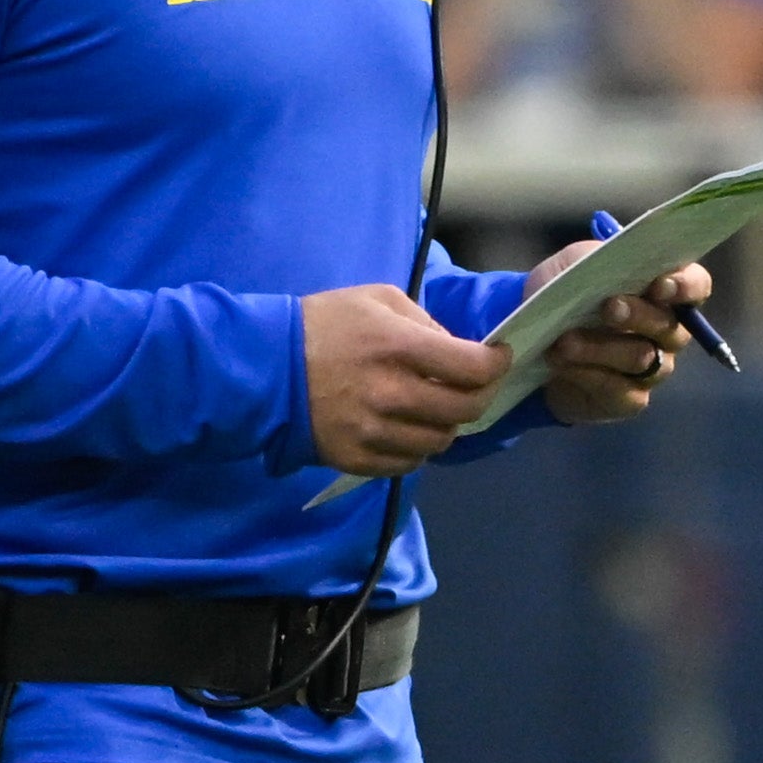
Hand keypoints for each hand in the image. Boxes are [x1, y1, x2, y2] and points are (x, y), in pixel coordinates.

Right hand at [301, 284, 513, 476]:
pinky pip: (408, 464)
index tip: (498, 357)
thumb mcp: (378, 299)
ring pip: (439, 441)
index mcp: (399, 347)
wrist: (264, 369)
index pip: (472, 368)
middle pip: (464, 410)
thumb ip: (424, 321)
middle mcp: (392, 395)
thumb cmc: (323, 324)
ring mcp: (374, 433)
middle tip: (474, 385)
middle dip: (479, 395)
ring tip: (436, 406)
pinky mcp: (357, 460)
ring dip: (447, 423)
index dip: (496, 364)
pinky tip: (407, 427)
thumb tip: (455, 350)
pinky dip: (417, 447)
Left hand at [522, 240, 713, 424]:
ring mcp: (652, 369)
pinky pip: (620, 390)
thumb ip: (598, 259)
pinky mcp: (628, 399)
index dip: (686, 286)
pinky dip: (588, 375)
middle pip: (671, 328)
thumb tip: (615, 262)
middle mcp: (667, 332)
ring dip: (600, 348)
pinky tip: (562, 365)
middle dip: (638, 315)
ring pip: (642, 359)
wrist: (532, 339)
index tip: (659, 285)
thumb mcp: (575, 265)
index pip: (697, 287)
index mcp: (664, 291)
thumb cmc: (566, 292)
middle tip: (607, 308)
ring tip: (564, 342)